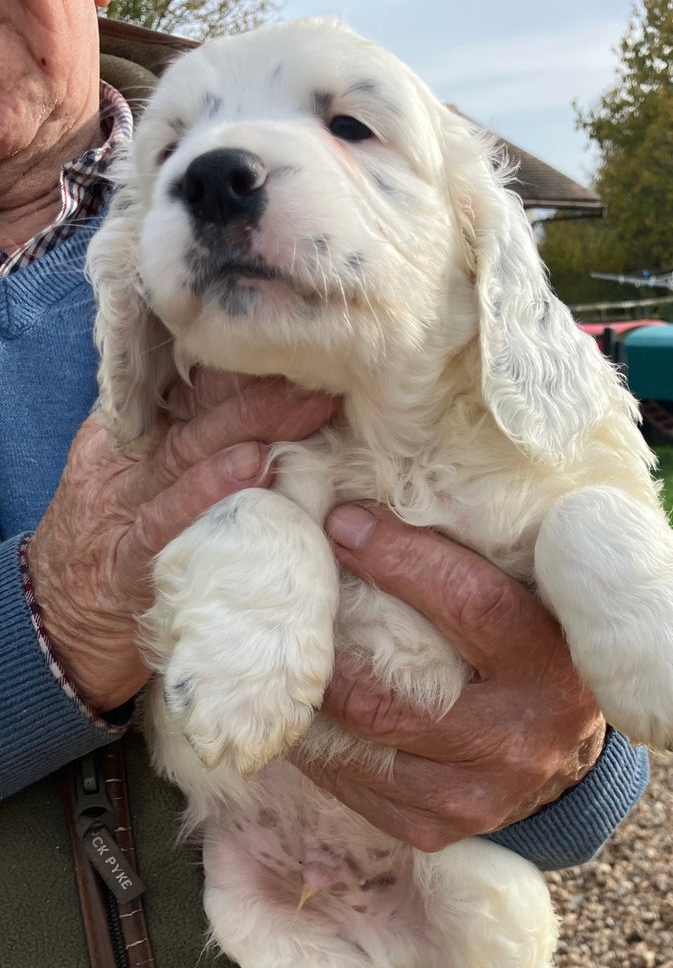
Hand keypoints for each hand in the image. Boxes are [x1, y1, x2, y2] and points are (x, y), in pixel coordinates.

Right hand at [27, 373, 337, 712]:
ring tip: (301, 405)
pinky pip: (168, 519)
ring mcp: (124, 506)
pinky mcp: (127, 558)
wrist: (57, 619)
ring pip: (186, 452)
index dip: (245, 367)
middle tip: (321, 371)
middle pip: (197, 411)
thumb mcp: (146, 482)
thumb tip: (264, 412)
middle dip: (262, 389)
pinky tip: (252, 467)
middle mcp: (128, 459)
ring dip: (248, 425)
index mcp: (135, 434)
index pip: (191, 386)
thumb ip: (193, 447)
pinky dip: (208, 491)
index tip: (299, 348)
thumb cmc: (116, 545)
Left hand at [290, 503, 606, 850]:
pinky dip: (322, 751)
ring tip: (279, 658)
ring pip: (370, 747)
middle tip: (288, 601)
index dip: (401, 560)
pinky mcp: (442, 831)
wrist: (567, 763)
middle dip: (332, 645)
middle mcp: (522, 740)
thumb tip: (383, 497)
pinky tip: (300, 715)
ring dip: (314, 701)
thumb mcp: (537, 609)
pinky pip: (360, 791)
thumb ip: (483, 564)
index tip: (343, 522)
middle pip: (402, 696)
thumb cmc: (537, 659)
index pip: (472, 604)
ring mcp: (480, 797)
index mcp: (554, 668)